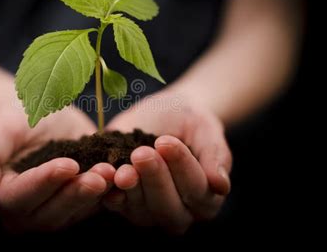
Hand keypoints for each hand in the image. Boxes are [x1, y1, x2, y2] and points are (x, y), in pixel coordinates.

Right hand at [0, 103, 114, 231]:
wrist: (43, 112)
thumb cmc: (17, 118)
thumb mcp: (0, 130)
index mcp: (1, 196)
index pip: (20, 197)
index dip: (44, 182)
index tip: (68, 164)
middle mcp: (26, 212)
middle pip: (50, 213)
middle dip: (75, 194)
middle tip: (99, 174)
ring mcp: (55, 210)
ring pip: (74, 213)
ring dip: (94, 195)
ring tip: (112, 173)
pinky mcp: (79, 204)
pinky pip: (93, 206)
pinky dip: (109, 194)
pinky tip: (122, 177)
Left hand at [103, 91, 231, 233]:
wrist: (164, 113)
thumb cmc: (190, 122)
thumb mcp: (206, 130)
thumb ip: (215, 156)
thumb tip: (221, 185)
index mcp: (206, 199)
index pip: (197, 190)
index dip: (181, 167)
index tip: (166, 141)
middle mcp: (179, 213)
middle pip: (168, 208)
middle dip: (155, 180)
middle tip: (142, 153)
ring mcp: (149, 213)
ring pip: (141, 211)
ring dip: (131, 189)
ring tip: (123, 166)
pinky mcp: (123, 204)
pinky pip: (116, 204)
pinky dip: (109, 192)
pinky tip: (105, 175)